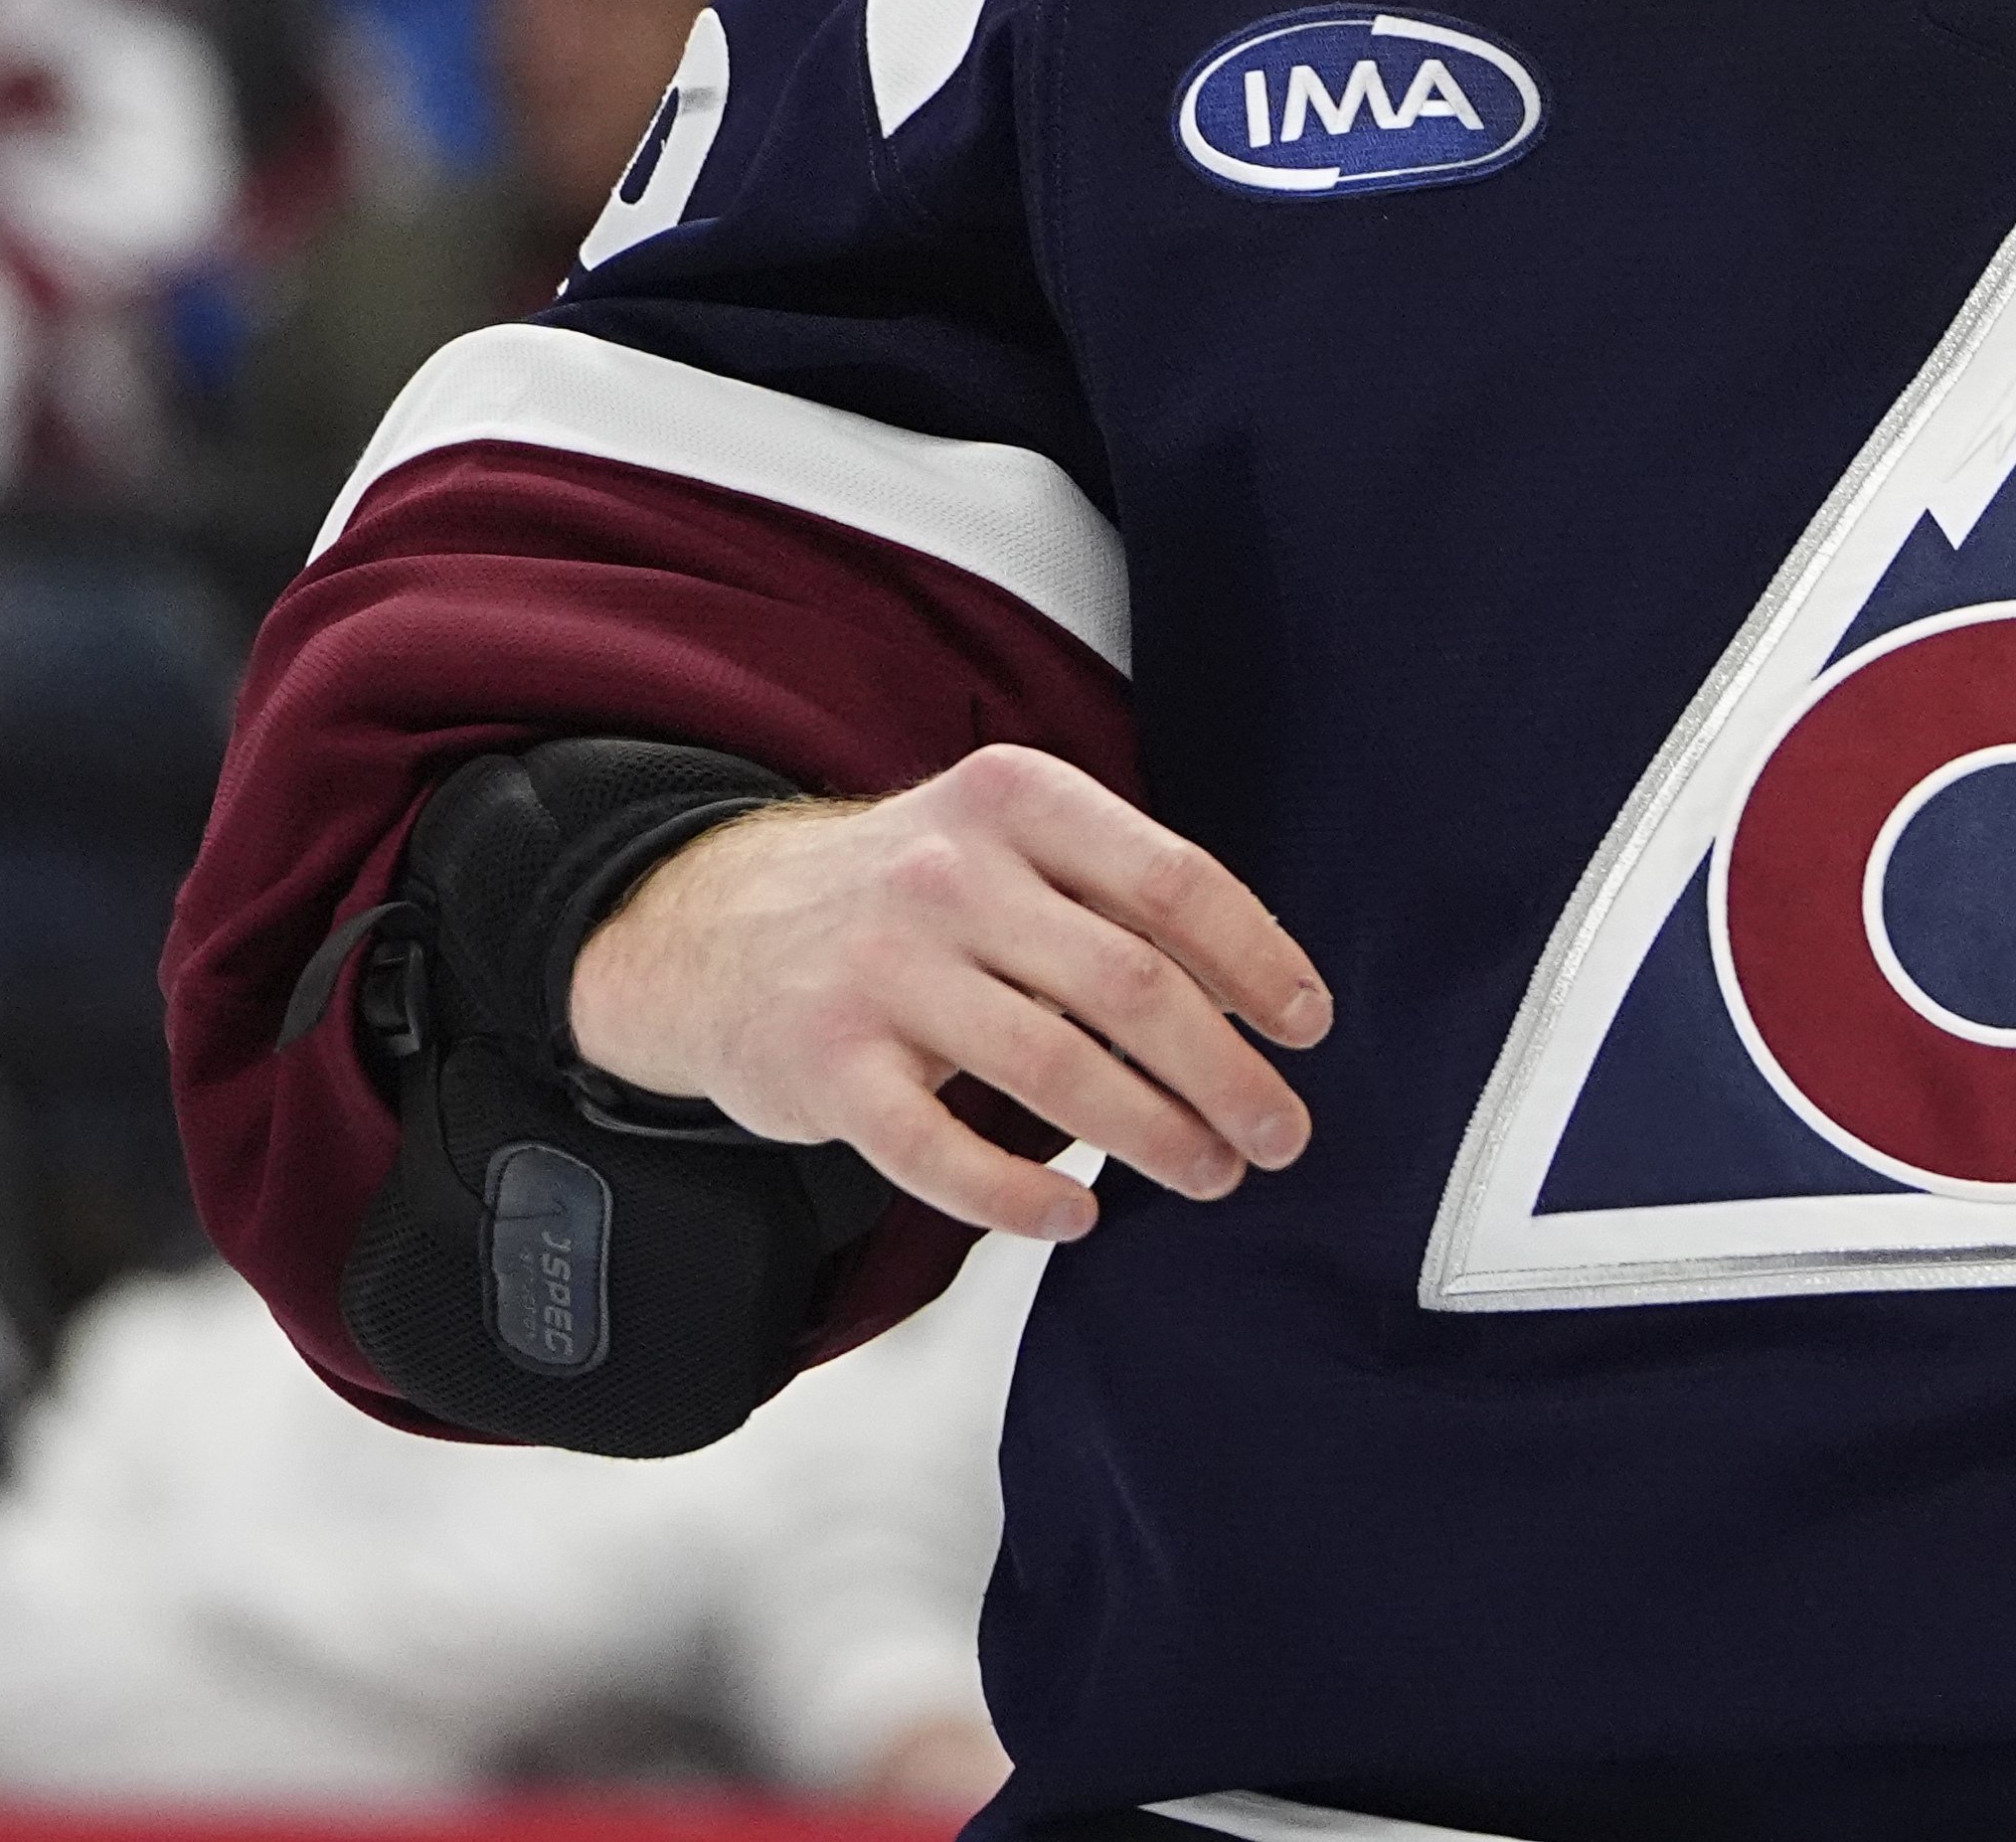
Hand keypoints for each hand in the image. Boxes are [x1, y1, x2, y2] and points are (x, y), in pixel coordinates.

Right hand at [565, 746, 1326, 1241]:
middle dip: (1226, 1072)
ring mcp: (880, 969)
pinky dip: (1021, 1196)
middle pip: (1130, 985)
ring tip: (1209, 1171)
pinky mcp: (826, 1066)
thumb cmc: (904, 897)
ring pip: (1055, 1069)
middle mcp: (948, 874)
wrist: (709, 926)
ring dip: (1155, 1134)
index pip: (1172, 882)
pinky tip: (1079, 1215)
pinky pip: (940, 1152)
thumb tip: (1258, 991)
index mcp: (1017, 801)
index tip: (1305, 1026)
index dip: (1257, 962)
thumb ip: (1115, 892)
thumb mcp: (1006, 844)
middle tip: (1277, 1131)